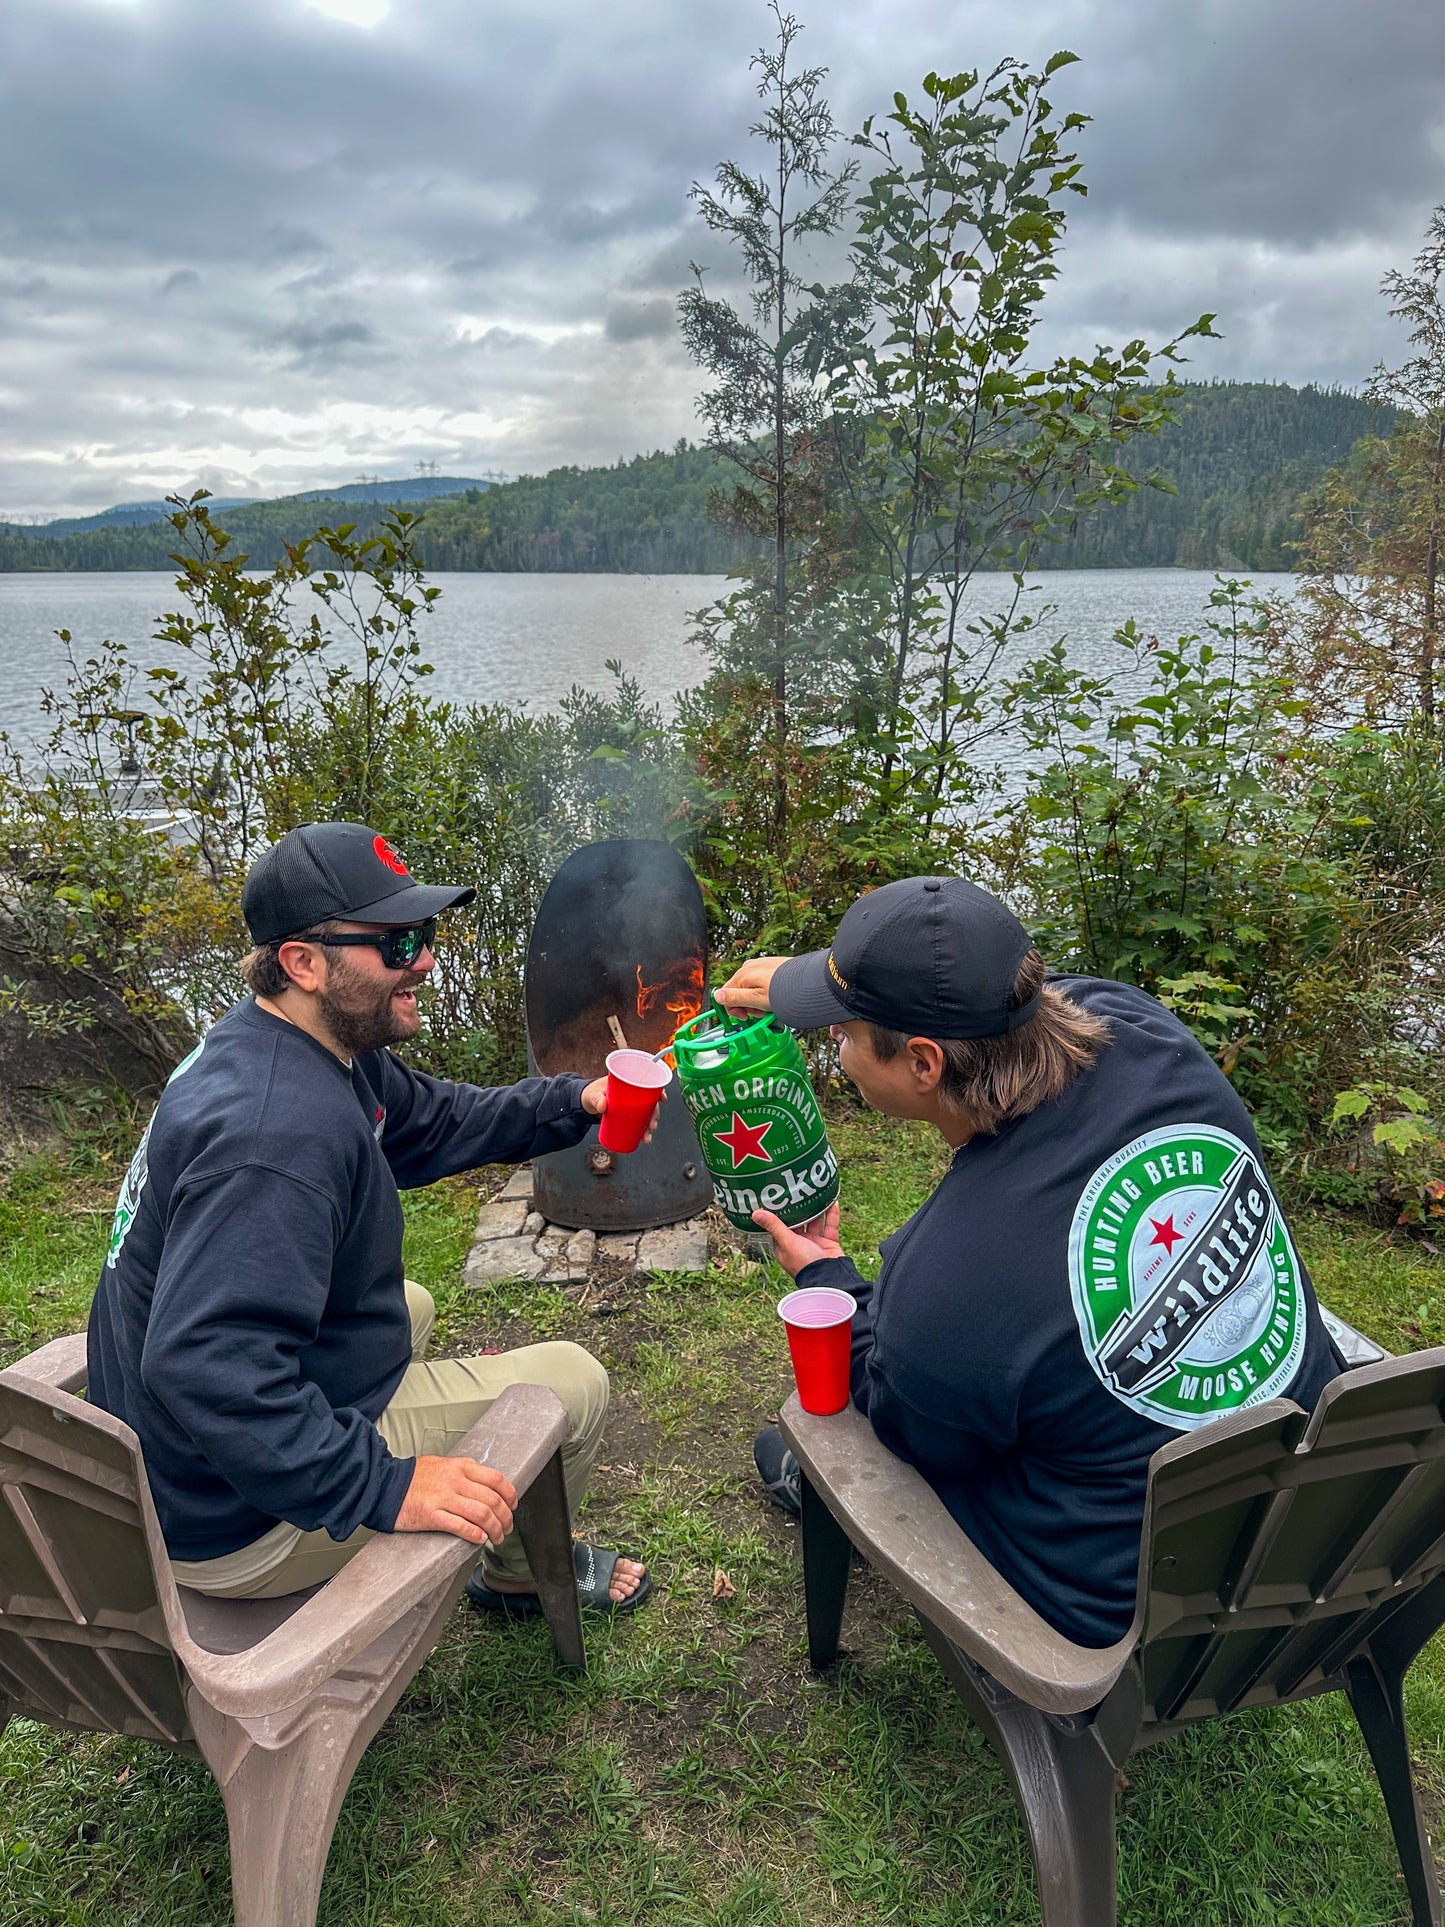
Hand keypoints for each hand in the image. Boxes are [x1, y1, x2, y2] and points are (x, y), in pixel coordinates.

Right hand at [395, 1455, 516, 1544]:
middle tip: (507, 1528)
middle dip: (506, 1518)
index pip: (497, 1480)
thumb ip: (464, 1471)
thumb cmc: (412, 1477)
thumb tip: (483, 1482)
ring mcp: (444, 1498)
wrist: (384, 1485)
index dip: (510, 1495)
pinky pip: (460, 1526)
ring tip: (496, 1538)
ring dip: (494, 1529)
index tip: (513, 1506)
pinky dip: (475, 1535)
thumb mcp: (442, 1464)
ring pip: (482, 1514)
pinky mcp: (432, 1515)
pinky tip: (480, 1540)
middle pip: (493, 1500)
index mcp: (461, 1467)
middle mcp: (455, 1480)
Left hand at [581, 1075, 663, 1141]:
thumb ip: (597, 1100)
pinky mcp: (627, 1115)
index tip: (662, 1099)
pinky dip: (643, 1130)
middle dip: (655, 1115)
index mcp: (628, 1083)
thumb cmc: (591, 1094)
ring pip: (646, 1114)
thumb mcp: (593, 1095)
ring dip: (650, 1126)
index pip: (648, 1084)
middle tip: (652, 1126)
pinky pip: (639, 1122)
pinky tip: (645, 1138)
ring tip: (647, 1136)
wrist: (585, 1103)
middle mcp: (633, 1094)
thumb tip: (603, 1106)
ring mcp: (631, 1105)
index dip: (659, 1091)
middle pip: (651, 1103)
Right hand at [714, 956, 790, 1015]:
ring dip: (758, 1001)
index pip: (726, 995)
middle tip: (762, 1013)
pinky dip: (767, 992)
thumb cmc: (784, 991)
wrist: (808, 981)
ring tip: (772, 1006)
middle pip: (739, 992)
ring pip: (751, 988)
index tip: (745, 1017)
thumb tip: (717, 996)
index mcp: (742, 975)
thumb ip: (735, 998)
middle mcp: (749, 967)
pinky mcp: (773, 966)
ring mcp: (761, 965)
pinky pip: (763, 982)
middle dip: (748, 1006)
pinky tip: (777, 998)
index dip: (734, 1009)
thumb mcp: (756, 1000)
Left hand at [752, 1199, 843, 1278]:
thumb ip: (774, 1226)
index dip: (779, 1212)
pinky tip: (833, 1200)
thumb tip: (754, 1213)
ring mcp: (815, 1244)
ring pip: (815, 1222)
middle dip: (799, 1208)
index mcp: (785, 1247)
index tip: (778, 1196)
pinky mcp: (829, 1243)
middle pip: (798, 1222)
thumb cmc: (805, 1264)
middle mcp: (799, 1245)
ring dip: (816, 1209)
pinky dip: (832, 1214)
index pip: (779, 1226)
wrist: (831, 1278)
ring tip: (816, 1192)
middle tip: (798, 1188)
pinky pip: (831, 1225)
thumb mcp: (787, 1242)